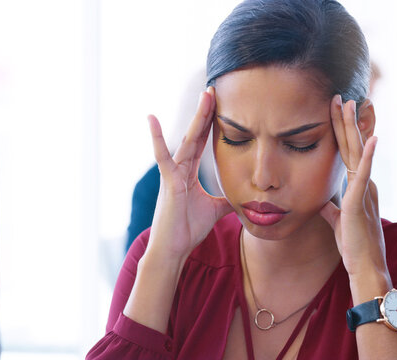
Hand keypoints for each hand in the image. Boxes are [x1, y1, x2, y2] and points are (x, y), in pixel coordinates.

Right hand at [146, 86, 232, 260]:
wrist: (173, 249)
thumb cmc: (188, 229)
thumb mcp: (215, 210)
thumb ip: (227, 199)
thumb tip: (244, 197)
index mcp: (189, 173)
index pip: (203, 142)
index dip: (211, 123)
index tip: (220, 103)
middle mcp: (180, 168)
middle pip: (197, 134)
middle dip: (206, 112)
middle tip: (214, 89)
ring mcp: (173, 173)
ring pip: (188, 139)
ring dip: (197, 118)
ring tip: (205, 95)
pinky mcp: (168, 181)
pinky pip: (163, 157)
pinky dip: (157, 138)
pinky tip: (152, 118)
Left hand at [319, 95, 387, 279]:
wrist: (365, 267)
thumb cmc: (354, 246)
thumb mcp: (339, 222)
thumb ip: (332, 209)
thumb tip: (323, 201)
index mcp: (358, 186)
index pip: (348, 153)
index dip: (341, 132)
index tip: (335, 111)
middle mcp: (364, 184)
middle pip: (353, 146)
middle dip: (345, 121)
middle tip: (339, 96)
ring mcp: (364, 191)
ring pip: (359, 153)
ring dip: (354, 127)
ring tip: (350, 103)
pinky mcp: (360, 202)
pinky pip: (365, 174)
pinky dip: (369, 155)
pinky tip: (372, 137)